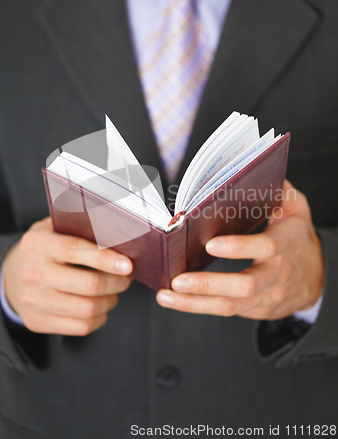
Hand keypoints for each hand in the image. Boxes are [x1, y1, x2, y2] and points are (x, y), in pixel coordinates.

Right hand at [3, 217, 132, 334]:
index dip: (106, 259)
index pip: (76, 250)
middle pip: (89, 285)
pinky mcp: (37, 322)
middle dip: (117, 282)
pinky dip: (100, 317)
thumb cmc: (44, 249)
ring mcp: (34, 301)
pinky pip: (81, 327)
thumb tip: (119, 235)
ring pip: (88, 309)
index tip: (128, 265)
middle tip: (127, 277)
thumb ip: (81, 228)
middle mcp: (33, 273)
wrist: (12, 275)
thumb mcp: (54, 228)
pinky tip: (101, 306)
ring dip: (111, 301)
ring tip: (115, 291)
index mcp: (39, 244)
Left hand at [157, 180, 323, 319]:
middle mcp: (277, 274)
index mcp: (287, 243)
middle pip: (245, 285)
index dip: (239, 247)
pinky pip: (226, 310)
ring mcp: (267, 296)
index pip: (266, 247)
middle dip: (208, 284)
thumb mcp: (297, 209)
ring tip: (166, 295)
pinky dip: (197, 306)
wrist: (317, 277)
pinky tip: (174, 300)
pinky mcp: (255, 309)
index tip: (209, 244)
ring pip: (230, 305)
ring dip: (195, 303)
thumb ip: (281, 190)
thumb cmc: (298, 237)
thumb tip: (255, 172)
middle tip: (177, 279)